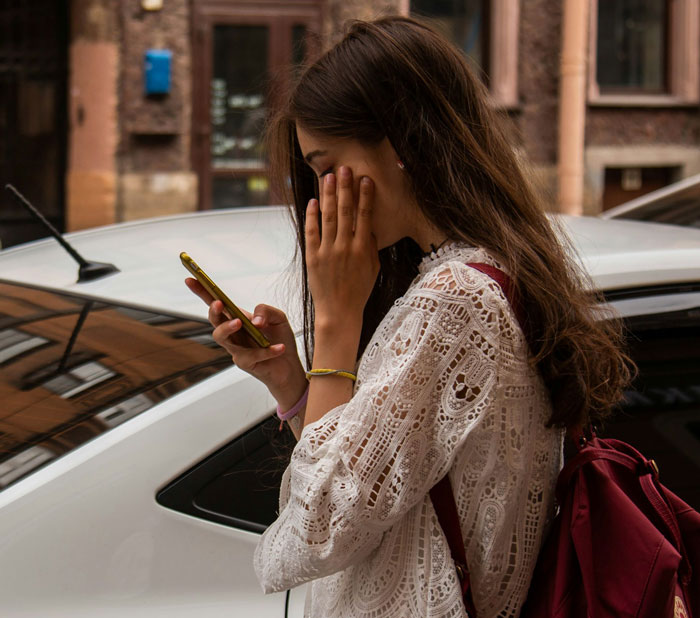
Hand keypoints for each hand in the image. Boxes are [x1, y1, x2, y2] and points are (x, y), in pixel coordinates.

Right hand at [184, 278, 306, 406]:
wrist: (290, 365)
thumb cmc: (280, 338)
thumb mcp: (279, 317)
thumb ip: (266, 311)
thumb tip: (254, 321)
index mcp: (237, 316)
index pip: (216, 302)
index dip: (202, 291)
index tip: (190, 279)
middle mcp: (233, 332)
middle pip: (214, 320)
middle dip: (213, 310)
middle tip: (219, 303)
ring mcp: (236, 348)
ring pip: (221, 338)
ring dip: (227, 327)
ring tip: (240, 322)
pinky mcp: (245, 363)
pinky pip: (251, 355)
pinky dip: (266, 351)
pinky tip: (279, 348)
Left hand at [305, 166, 379, 327]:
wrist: (339, 312)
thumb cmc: (359, 290)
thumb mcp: (373, 268)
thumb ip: (372, 245)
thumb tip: (370, 225)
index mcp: (363, 249)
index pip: (364, 216)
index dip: (365, 196)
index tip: (365, 179)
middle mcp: (345, 247)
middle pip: (346, 211)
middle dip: (345, 188)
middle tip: (344, 168)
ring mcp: (327, 252)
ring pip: (328, 217)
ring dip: (329, 195)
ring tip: (329, 177)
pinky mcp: (313, 257)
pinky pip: (312, 232)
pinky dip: (312, 216)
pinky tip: (313, 201)